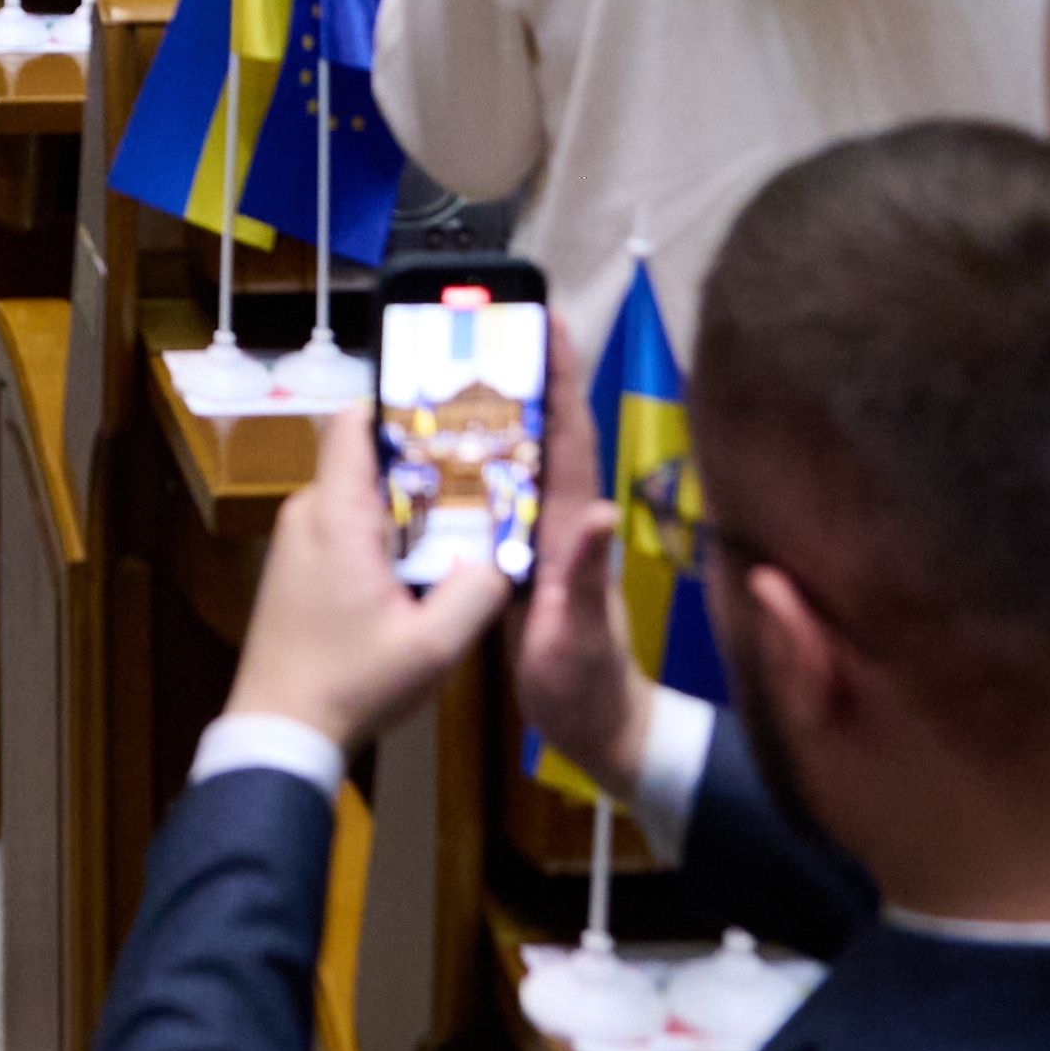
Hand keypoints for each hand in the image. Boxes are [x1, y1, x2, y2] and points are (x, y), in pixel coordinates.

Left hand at [219, 406, 517, 761]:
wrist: (281, 727)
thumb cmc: (354, 681)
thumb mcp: (433, 646)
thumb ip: (477, 591)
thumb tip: (506, 551)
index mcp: (336, 513)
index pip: (354, 422)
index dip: (399, 405)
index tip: (451, 414)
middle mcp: (308, 511)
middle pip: (365, 457)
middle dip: (420, 461)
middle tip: (478, 471)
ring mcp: (296, 538)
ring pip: (357, 493)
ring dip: (404, 502)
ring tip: (459, 517)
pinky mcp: (296, 565)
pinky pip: (342, 523)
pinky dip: (380, 529)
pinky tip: (419, 561)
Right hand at [500, 301, 649, 791]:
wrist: (598, 729)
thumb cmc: (589, 687)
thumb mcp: (580, 636)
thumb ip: (586, 577)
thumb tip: (595, 511)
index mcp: (574, 530)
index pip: (570, 440)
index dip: (561, 380)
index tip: (549, 321)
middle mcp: (562, 522)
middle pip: (544, 434)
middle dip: (527, 374)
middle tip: (492, 322)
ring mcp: (543, 540)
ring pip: (522, 460)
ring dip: (501, 410)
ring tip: (461, 363)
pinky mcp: (524, 561)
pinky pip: (503, 495)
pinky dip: (483, 461)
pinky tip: (450, 447)